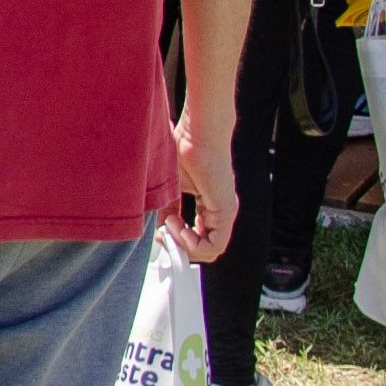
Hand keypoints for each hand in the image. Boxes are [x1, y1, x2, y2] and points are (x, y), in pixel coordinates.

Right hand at [167, 116, 240, 263]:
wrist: (195, 136)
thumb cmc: (182, 151)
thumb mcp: (169, 190)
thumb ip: (167, 211)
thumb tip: (158, 230)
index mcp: (208, 207)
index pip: (196, 238)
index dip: (176, 242)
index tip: (159, 234)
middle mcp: (218, 213)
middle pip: (203, 248)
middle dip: (179, 247)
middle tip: (162, 235)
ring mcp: (224, 213)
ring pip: (210, 250)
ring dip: (184, 245)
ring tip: (170, 226)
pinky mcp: (226, 211)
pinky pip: (214, 245)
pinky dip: (193, 243)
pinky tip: (179, 227)